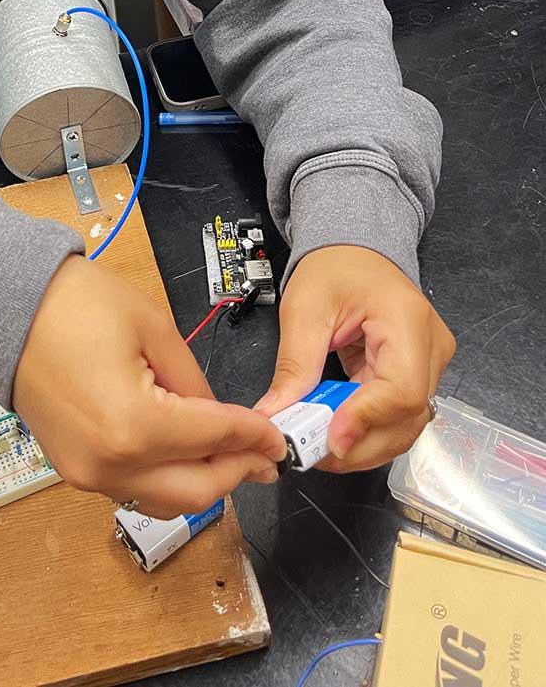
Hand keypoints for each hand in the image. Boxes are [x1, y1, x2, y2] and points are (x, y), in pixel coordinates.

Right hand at [13, 256, 285, 517]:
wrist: (6, 310)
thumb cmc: (75, 305)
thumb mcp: (153, 327)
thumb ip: (193, 381)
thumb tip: (215, 419)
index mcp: (135, 424)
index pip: (214, 439)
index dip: (254, 436)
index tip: (278, 436)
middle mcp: (111, 463)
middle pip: (196, 491)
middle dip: (237, 472)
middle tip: (265, 457)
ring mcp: (88, 474)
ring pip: (165, 500)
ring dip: (204, 482)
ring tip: (231, 457)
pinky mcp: (73, 470)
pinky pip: (134, 487)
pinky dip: (167, 478)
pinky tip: (185, 453)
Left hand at [255, 246, 454, 471]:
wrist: (355, 252)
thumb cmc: (335, 268)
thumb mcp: (304, 308)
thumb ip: (294, 365)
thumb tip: (275, 415)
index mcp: (407, 320)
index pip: (402, 389)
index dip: (366, 421)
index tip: (328, 439)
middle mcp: (431, 347)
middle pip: (408, 418)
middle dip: (359, 444)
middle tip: (311, 452)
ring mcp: (429, 364)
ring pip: (405, 426)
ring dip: (362, 444)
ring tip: (317, 444)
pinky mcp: (417, 376)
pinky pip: (396, 416)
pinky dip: (365, 430)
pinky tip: (334, 431)